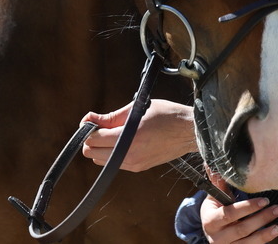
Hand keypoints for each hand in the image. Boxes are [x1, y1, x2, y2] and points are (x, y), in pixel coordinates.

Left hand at [80, 99, 197, 171]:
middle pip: (91, 153)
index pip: (92, 140)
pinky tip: (123, 141)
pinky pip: (114, 163)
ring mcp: (133, 164)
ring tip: (114, 133)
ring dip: (101, 147)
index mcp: (128, 138)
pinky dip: (111, 153)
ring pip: (100, 161)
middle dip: (92, 139)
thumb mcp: (137, 108)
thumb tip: (88, 118)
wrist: (189, 132)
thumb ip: (110, 117)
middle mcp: (129, 155)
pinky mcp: (138, 168)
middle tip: (103, 127)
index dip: (89, 128)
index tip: (94, 120)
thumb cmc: (167, 115)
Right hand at [201, 174, 277, 243]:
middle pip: (242, 229)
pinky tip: (272, 234)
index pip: (230, 213)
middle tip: (277, 209)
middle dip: (261, 218)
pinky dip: (263, 241)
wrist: (210, 232)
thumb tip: (213, 164)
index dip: (248, 207)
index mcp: (210, 221)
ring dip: (265, 233)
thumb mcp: (214, 199)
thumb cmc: (214, 212)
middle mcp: (216, 237)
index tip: (264, 200)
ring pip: (248, 242)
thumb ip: (218, 184)